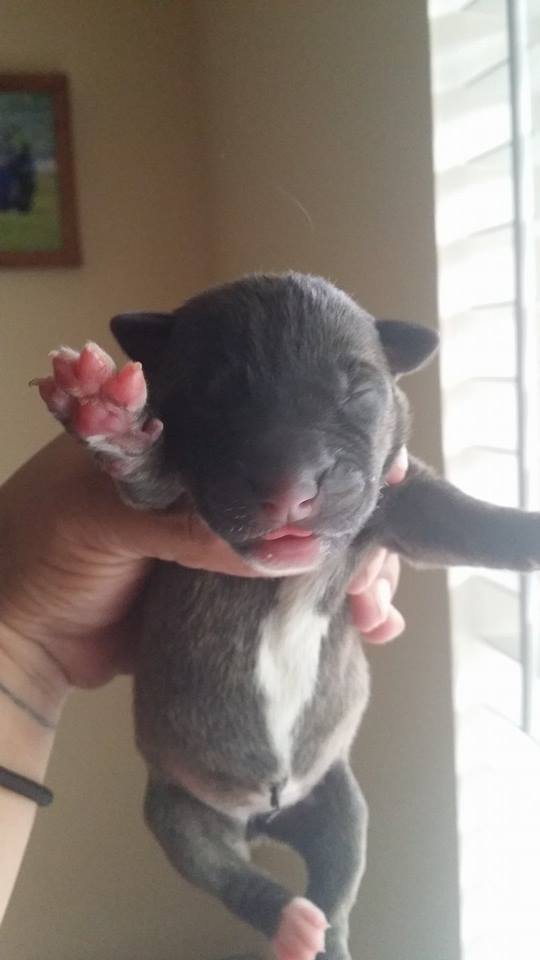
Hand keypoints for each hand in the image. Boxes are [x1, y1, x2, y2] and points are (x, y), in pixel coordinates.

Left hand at [0, 437, 406, 719]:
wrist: (17, 637)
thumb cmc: (39, 546)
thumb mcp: (106, 517)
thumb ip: (193, 526)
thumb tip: (298, 548)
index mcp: (191, 435)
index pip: (279, 428)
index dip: (335, 449)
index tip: (388, 477)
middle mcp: (222, 479)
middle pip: (311, 490)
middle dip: (362, 522)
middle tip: (383, 566)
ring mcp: (230, 535)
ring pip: (313, 545)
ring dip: (357, 573)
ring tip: (377, 610)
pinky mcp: (232, 590)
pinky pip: (291, 595)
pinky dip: (332, 611)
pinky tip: (371, 627)